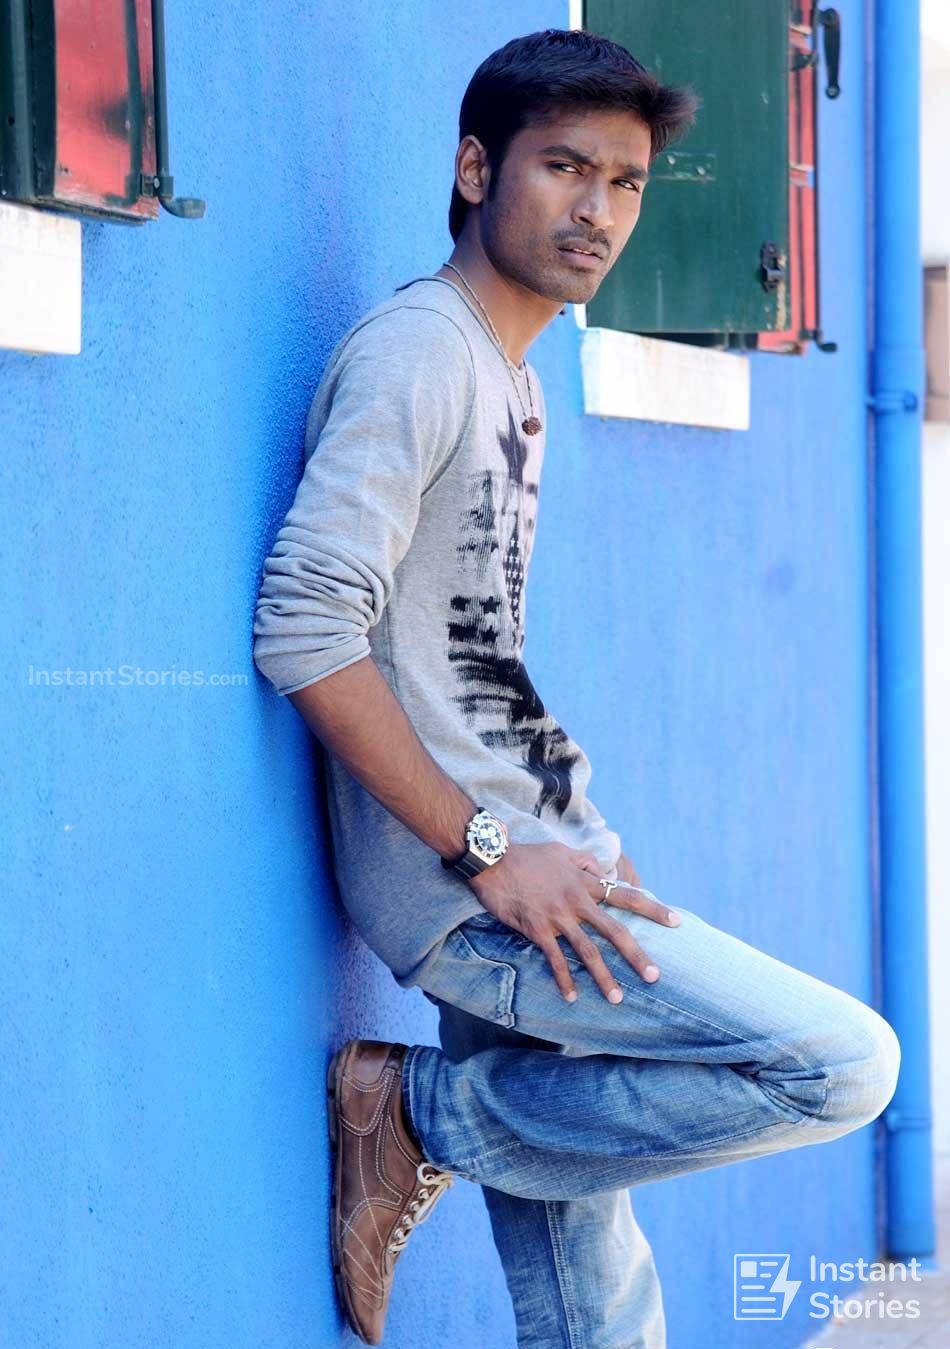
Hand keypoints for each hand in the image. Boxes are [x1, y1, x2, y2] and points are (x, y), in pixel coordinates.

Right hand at [467, 841, 680, 1004]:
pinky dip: (564, 979)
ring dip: (603, 976)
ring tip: (616, 998)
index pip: (627, 896)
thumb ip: (585, 862)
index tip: (676, 922)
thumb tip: (603, 872)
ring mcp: (558, 917)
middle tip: (655, 977)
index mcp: (586, 883)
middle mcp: (577, 902)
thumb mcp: (561, 851)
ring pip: (588, 951)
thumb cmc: (526, 855)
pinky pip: (555, 959)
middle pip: (615, 931)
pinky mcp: (537, 929)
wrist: (493, 860)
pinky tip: (571, 997)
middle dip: (637, 956)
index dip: (653, 909)